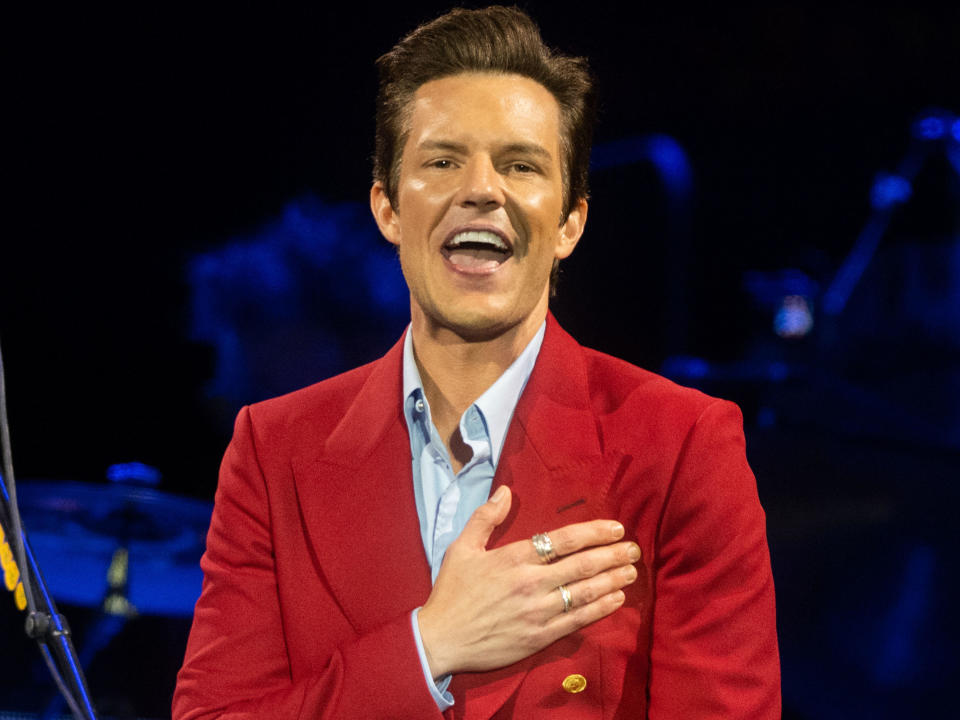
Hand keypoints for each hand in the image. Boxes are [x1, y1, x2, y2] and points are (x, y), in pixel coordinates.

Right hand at [417, 486, 639, 678]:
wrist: (440, 638)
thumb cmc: (451, 591)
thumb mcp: (462, 547)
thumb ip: (486, 517)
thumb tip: (506, 491)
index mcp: (515, 557)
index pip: (564, 540)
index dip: (594, 532)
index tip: (616, 528)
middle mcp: (531, 582)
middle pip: (582, 564)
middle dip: (612, 555)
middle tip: (633, 549)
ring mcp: (537, 610)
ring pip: (585, 591)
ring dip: (612, 580)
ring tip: (631, 571)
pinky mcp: (539, 636)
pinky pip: (577, 619)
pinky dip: (600, 608)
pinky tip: (616, 600)